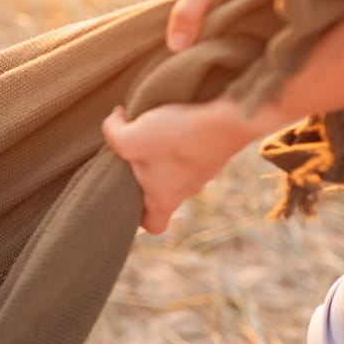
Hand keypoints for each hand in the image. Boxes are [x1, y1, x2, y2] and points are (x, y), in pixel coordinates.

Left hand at [101, 100, 256, 233]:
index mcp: (164, 199)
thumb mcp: (131, 136)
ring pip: (177, 170)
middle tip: (132, 153)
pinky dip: (182, 138)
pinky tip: (174, 117)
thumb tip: (113, 121)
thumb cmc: (178, 136)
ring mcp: (203, 171)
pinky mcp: (213, 150)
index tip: (128, 196)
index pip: (153, 226)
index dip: (138, 217)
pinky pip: (192, 151)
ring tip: (152, 129)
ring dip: (163, 152)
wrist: (231, 117)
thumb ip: (112, 133)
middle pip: (162, 193)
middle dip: (145, 176)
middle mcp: (187, 190)